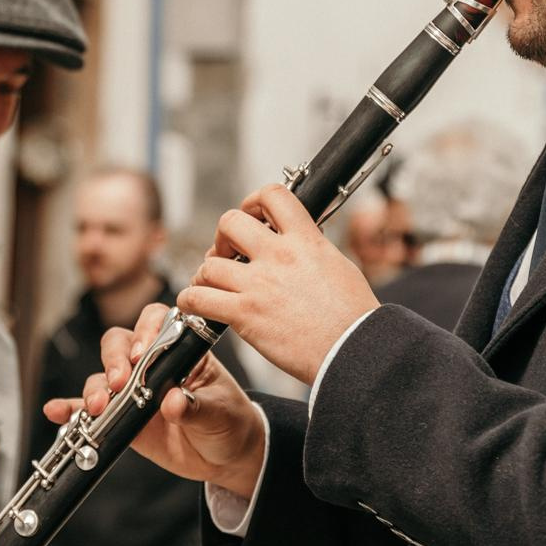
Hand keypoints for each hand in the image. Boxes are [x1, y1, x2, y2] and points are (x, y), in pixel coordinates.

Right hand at [42, 302, 266, 498]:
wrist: (226, 456)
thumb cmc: (229, 421)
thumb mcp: (220, 413)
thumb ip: (197, 407)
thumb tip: (174, 403)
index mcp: (181, 351)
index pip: (157, 323)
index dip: (145, 331)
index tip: (143, 353)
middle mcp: (152, 364)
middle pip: (120, 343)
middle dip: (114, 359)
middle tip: (119, 382)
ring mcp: (133, 390)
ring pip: (101, 375)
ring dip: (94, 387)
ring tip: (96, 408)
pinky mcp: (120, 418)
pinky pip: (88, 411)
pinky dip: (70, 410)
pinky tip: (56, 411)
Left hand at [179, 184, 378, 385]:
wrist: (354, 350)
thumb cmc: (353, 317)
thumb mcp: (338, 265)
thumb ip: (312, 249)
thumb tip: (299, 243)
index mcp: (306, 240)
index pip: (273, 195)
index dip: (254, 201)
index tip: (252, 215)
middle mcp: (279, 256)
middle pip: (230, 222)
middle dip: (223, 236)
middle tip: (228, 253)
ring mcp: (258, 284)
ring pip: (209, 263)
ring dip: (205, 274)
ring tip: (211, 285)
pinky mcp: (244, 314)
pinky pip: (200, 298)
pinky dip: (191, 299)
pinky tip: (197, 304)